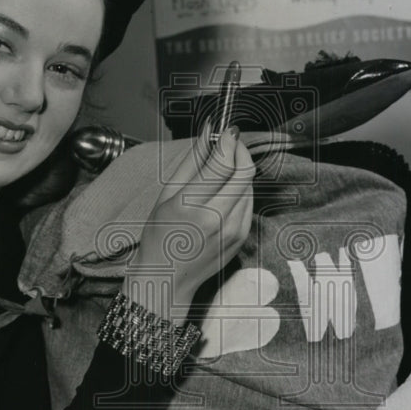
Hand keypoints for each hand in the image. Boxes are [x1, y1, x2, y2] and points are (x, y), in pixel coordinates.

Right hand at [123, 120, 255, 321]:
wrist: (167, 279)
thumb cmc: (160, 237)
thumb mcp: (166, 195)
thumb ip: (191, 162)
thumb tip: (209, 132)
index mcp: (192, 206)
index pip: (223, 163)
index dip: (229, 141)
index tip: (228, 130)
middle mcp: (217, 218)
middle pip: (244, 171)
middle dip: (241, 151)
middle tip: (231, 143)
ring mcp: (233, 230)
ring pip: (250, 185)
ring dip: (241, 170)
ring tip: (222, 169)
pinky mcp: (242, 237)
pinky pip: (249, 202)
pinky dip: (242, 190)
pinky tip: (225, 192)